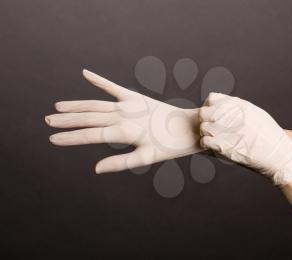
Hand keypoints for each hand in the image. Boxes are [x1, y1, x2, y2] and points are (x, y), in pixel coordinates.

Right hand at [45, 70, 202, 173]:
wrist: (187, 127)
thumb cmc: (168, 146)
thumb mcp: (145, 158)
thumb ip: (120, 163)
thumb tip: (96, 169)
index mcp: (124, 132)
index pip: (90, 135)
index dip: (70, 137)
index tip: (52, 139)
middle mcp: (123, 115)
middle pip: (88, 117)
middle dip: (66, 120)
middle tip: (47, 121)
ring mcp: (128, 104)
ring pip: (95, 104)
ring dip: (76, 105)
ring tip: (58, 106)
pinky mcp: (134, 96)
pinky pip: (113, 87)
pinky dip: (99, 80)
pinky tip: (85, 73)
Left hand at [199, 93, 291, 185]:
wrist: (279, 155)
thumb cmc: (268, 135)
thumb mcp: (255, 114)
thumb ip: (238, 108)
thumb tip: (221, 105)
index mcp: (239, 106)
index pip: (212, 99)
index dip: (210, 107)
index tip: (214, 115)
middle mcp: (232, 116)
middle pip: (204, 113)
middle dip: (206, 120)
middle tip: (212, 127)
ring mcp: (228, 131)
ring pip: (203, 127)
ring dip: (206, 133)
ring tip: (215, 138)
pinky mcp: (225, 147)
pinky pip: (205, 141)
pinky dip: (207, 144)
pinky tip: (215, 146)